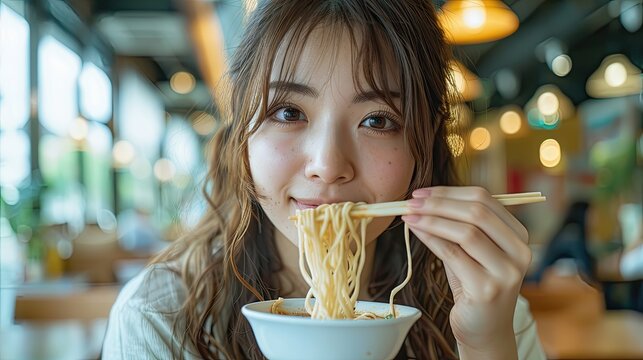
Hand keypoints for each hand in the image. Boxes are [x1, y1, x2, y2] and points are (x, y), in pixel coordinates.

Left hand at [402, 186, 529, 358]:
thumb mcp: (471, 249)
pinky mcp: (487, 289)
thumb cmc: (474, 284)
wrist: (484, 329)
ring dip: (431, 219)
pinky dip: (430, 238)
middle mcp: (519, 252)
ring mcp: (506, 272)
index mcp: (518, 235)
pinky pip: (453, 254)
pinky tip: (415, 231)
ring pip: (466, 232)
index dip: (450, 192)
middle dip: (439, 203)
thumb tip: (424, 198)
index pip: (485, 199)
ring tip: (408, 216)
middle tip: (411, 202)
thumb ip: (458, 224)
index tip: (422, 192)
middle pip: (477, 213)